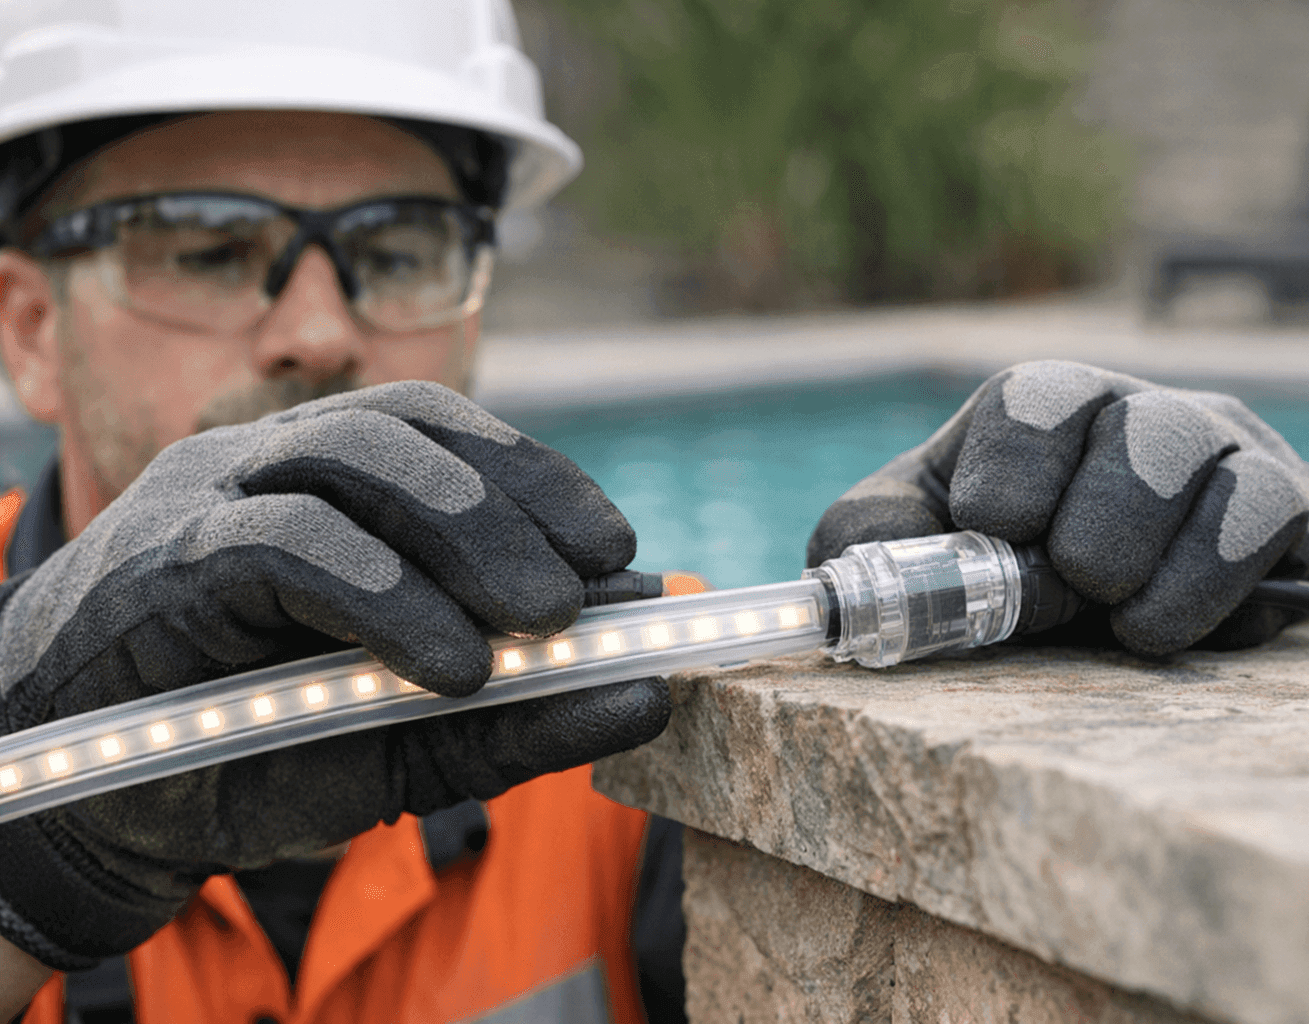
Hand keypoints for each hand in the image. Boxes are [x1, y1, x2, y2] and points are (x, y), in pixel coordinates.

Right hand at [0, 381, 669, 967]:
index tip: (616, 547)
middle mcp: (265, 463)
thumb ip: (530, 711)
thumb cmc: (266, 748)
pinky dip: (388, 596)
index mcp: (325, 481)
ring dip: (467, 534)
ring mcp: (210, 500)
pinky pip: (288, 542)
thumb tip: (653, 689)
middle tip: (587, 591)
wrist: (103, 809)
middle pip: (406, 429)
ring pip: (352, 460)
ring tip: (542, 619)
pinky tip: (454, 665)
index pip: (442, 431)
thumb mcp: (420, 737)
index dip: (536, 474)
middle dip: (515, 501)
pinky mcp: (168, 565)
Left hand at [809, 360, 1308, 654]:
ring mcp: (1240, 460)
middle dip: (1100, 537)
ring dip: (1175, 576)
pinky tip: (1195, 634)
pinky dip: (1242, 595)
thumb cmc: (993, 576)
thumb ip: (872, 542)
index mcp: (1048, 409)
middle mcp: (1150, 415)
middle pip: (1150, 435)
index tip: (993, 532)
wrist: (1091, 629)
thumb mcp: (905, 553)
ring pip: (1238, 482)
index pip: (1038, 399)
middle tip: (1077, 594)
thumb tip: (876, 569)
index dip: (1016, 472)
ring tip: (1131, 633)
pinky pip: (1303, 531)